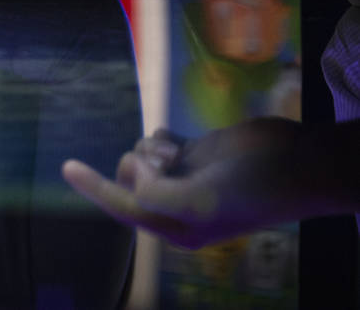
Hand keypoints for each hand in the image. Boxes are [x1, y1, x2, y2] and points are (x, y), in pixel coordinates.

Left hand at [62, 118, 329, 248]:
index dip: (94, 187)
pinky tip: (180, 140)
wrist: (298, 162)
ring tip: (180, 152)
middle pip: (128, 177)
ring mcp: (183, 178)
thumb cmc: (252, 186)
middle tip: (170, 162)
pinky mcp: (193, 154)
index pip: (123, 206)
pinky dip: (161, 136)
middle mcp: (175, 206)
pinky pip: (156, 140)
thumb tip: (135, 177)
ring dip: (152, 148)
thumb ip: (157, 195)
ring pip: (140, 156)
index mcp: (176, 228)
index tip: (67, 166)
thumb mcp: (201, 199)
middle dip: (140, 163)